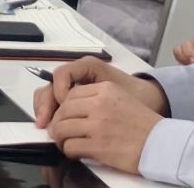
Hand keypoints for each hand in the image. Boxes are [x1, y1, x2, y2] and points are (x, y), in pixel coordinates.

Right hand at [31, 57, 164, 128]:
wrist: (151, 98)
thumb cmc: (137, 97)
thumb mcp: (119, 98)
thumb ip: (96, 104)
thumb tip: (74, 119)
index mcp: (88, 67)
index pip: (62, 75)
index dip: (59, 92)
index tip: (65, 111)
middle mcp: (77, 72)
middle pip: (51, 84)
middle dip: (45, 104)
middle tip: (44, 124)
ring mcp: (74, 83)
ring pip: (49, 92)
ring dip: (44, 109)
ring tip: (43, 126)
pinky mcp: (75, 94)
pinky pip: (56, 99)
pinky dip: (51, 112)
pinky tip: (52, 126)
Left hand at [45, 81, 165, 172]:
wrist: (165, 145)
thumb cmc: (146, 126)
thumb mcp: (122, 100)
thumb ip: (98, 99)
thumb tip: (72, 109)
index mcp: (105, 90)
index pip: (70, 94)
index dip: (63, 107)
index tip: (64, 117)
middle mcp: (99, 104)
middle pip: (63, 111)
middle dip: (58, 123)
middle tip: (60, 132)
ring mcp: (97, 125)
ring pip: (62, 128)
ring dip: (60, 138)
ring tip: (65, 143)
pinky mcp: (98, 146)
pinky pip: (71, 146)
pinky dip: (69, 151)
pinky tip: (75, 153)